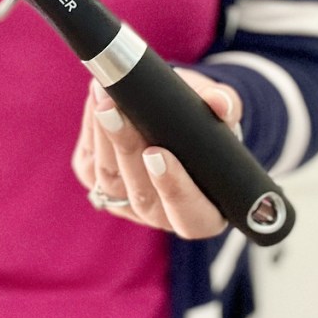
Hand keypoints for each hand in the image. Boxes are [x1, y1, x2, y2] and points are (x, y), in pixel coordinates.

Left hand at [71, 70, 241, 238]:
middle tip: (116, 111)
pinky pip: (90, 163)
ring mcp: (126, 205)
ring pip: (110, 180)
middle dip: (127, 150)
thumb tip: (218, 102)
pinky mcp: (96, 185)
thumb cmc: (205, 126)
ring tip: (105, 99)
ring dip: (105, 137)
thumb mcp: (222, 115)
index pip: (191, 218)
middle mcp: (163, 217)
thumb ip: (226, 108)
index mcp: (204, 214)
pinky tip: (96, 100)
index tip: (157, 153)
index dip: (174, 189)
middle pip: (142, 197)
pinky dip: (92, 130)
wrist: (174, 118)